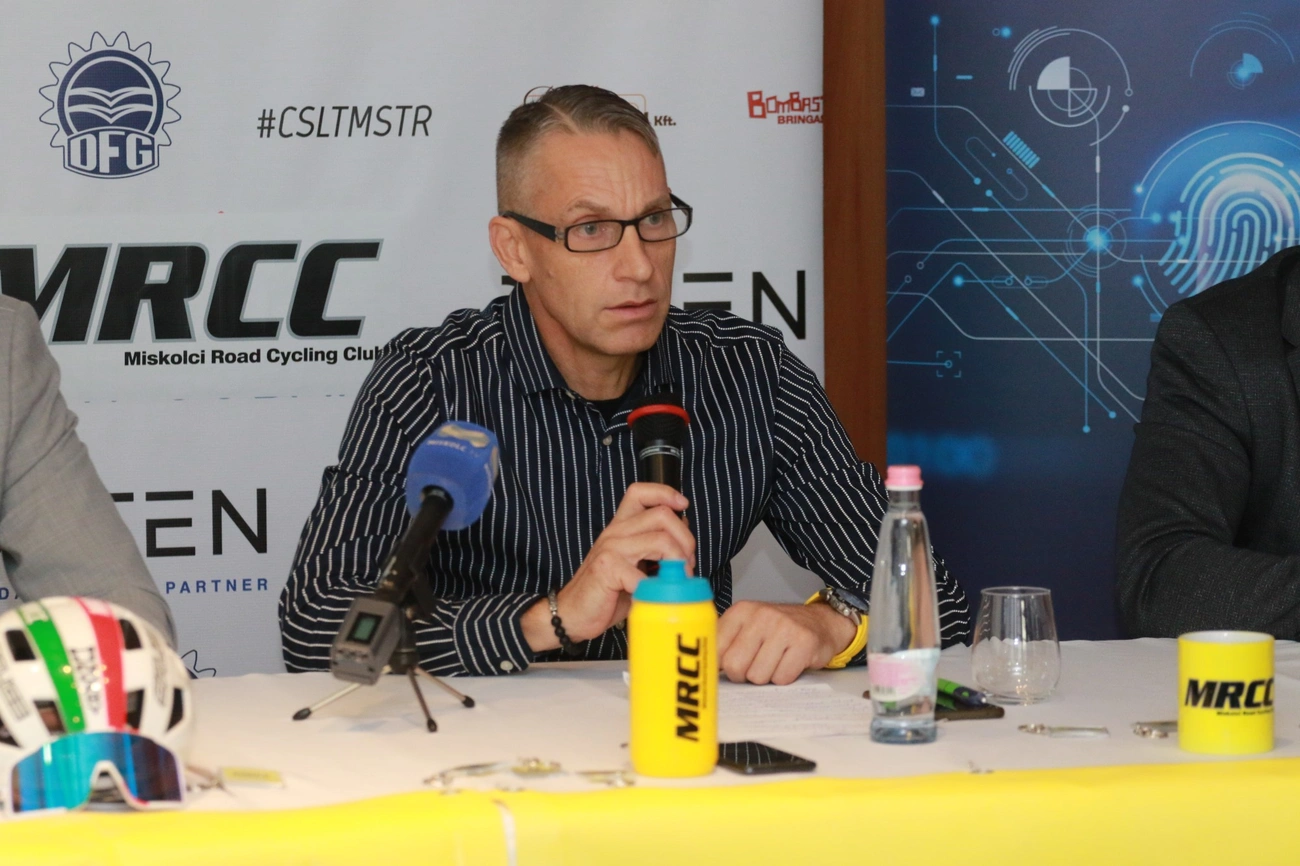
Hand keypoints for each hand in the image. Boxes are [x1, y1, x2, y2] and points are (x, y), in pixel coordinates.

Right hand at [522, 483, 695, 651]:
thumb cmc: (605, 592)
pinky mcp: (608, 569)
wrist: (571, 613)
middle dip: (685, 539)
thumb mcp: (632, 564)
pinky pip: (644, 576)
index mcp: (621, 527)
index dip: (666, 493)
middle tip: (687, 563)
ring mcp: (611, 548)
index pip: (641, 492)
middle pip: (662, 515)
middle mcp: (616, 532)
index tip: (683, 505)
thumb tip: (683, 538)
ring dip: (678, 562)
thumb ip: (653, 549)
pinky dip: (656, 590)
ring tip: (677, 580)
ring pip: (661, 540)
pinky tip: (654, 598)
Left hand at [716, 601, 857, 684]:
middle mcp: (761, 615)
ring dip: (766, 677)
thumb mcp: (748, 627)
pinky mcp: (804, 642)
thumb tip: (704, 668)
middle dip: (743, 675)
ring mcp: (783, 627)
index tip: (729, 667)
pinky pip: (782, 678)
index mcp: (741, 611)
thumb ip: (725, 642)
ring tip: (775, 662)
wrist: (821, 622)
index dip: (721, 665)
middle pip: (734, 666)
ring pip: (758, 676)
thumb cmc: (778, 630)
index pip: (715, 649)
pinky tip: (790, 663)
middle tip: (755, 666)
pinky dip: (784, 678)